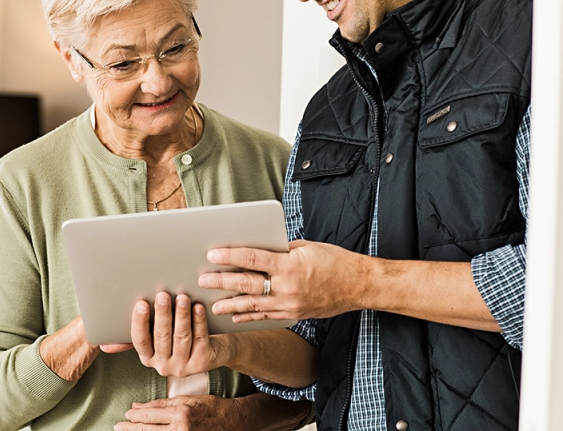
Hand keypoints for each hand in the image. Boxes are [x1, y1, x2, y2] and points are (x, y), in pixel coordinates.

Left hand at [114, 395, 239, 430]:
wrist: (229, 421)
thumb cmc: (209, 407)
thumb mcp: (186, 399)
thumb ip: (162, 404)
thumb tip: (139, 406)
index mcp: (180, 414)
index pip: (150, 415)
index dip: (135, 415)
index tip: (127, 413)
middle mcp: (181, 429)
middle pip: (148, 430)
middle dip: (131, 428)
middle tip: (118, 425)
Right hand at [130, 292, 225, 376]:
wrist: (211, 353)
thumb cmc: (180, 337)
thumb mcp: (162, 335)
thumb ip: (151, 325)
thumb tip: (142, 304)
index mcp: (148, 357)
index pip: (140, 340)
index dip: (139, 322)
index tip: (141, 304)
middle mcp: (163, 366)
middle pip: (161, 336)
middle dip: (162, 314)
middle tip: (163, 296)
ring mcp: (182, 367)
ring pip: (181, 337)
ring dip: (181, 315)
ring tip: (182, 298)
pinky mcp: (201, 363)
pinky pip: (199, 338)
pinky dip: (199, 321)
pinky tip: (198, 308)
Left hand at [199, 239, 368, 321]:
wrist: (359, 285)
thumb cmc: (335, 260)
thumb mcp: (306, 247)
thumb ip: (280, 249)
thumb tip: (257, 248)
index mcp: (289, 265)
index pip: (253, 259)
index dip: (230, 257)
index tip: (212, 255)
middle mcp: (287, 287)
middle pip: (248, 284)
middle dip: (222, 283)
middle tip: (202, 281)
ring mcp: (290, 304)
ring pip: (254, 305)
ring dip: (231, 305)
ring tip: (213, 305)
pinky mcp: (294, 314)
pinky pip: (267, 316)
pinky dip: (250, 315)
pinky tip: (236, 316)